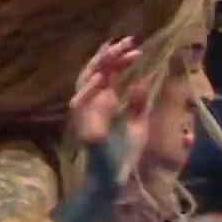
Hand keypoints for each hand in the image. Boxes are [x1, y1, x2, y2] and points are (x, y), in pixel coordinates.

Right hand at [71, 38, 147, 164]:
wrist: (115, 180)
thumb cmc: (125, 154)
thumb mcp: (138, 124)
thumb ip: (138, 103)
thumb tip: (142, 81)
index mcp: (104, 99)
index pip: (108, 70)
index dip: (119, 57)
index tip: (137, 47)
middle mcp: (91, 102)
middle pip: (94, 69)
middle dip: (110, 54)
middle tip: (130, 41)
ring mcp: (84, 113)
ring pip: (83, 80)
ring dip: (99, 65)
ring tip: (116, 53)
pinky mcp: (82, 124)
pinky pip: (79, 103)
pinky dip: (88, 90)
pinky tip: (102, 78)